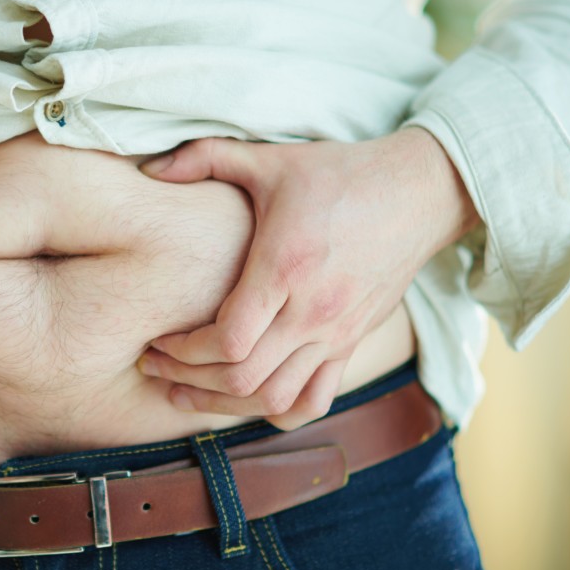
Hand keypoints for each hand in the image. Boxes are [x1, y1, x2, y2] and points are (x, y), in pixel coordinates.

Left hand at [137, 128, 478, 428]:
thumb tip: (150, 169)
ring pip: (275, 400)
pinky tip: (246, 400)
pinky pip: (315, 401)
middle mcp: (313, 311)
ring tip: (183, 393)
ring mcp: (336, 333)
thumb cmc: (338, 173)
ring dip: (222, 405)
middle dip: (187, 380)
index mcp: (284, 268)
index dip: (183, 351)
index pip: (227, 339)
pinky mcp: (351, 343)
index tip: (158, 340)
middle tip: (153, 366)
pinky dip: (277, 412)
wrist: (419, 192)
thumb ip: (206, 157)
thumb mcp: (269, 157)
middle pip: (243, 378)